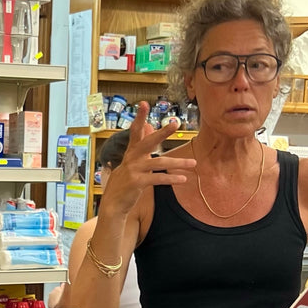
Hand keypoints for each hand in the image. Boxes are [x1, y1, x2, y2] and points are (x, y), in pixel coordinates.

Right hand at [98, 101, 195, 217]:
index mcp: (131, 152)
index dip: (140, 118)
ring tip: (193, 164)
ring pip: (159, 163)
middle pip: (148, 142)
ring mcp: (133, 170)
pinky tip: (183, 179)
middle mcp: (132, 158)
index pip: (135, 131)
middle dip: (162, 132)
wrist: (113, 203)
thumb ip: (142, 146)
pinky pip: (157, 179)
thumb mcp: (132, 162)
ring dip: (178, 163)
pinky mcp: (137, 183)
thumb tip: (149, 127)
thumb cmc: (125, 182)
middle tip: (175, 123)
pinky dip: (171, 179)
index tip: (144, 103)